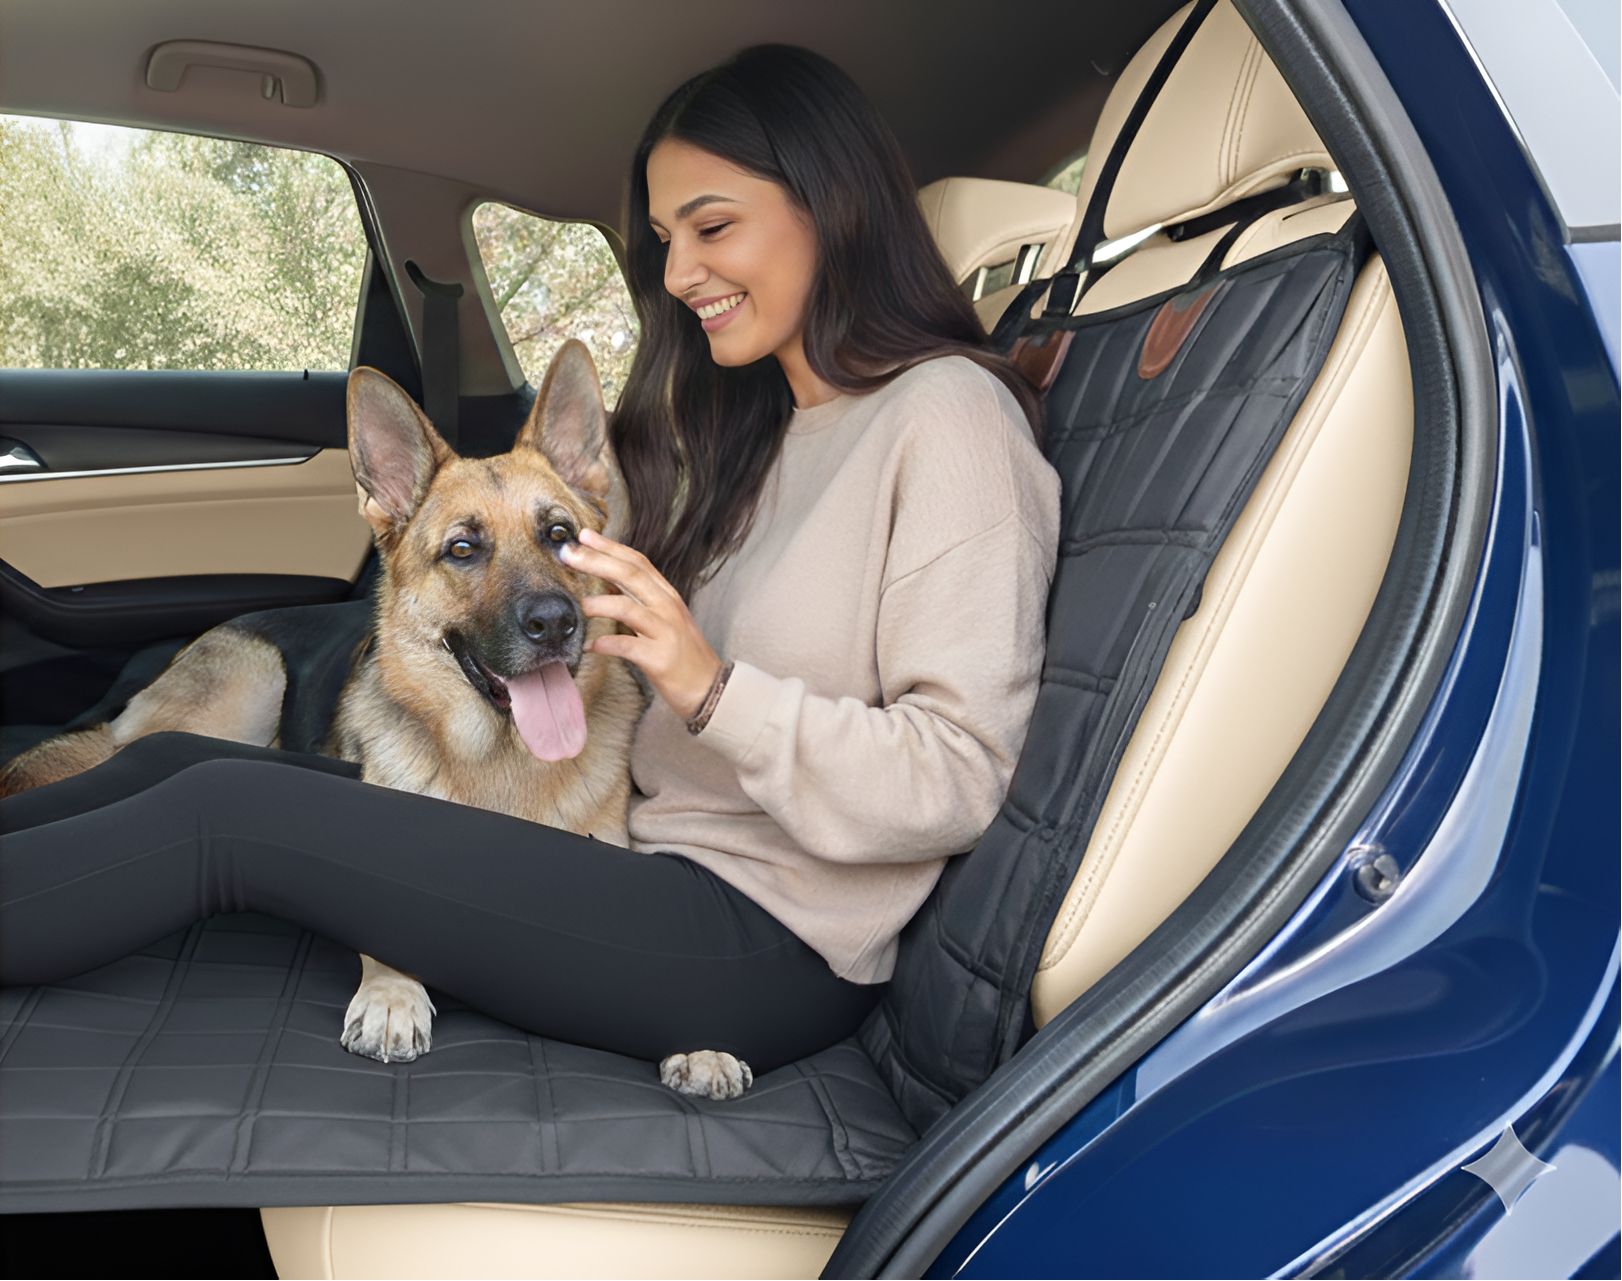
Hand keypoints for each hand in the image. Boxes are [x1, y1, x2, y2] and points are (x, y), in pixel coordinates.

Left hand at [563, 529, 721, 720]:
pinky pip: (627, 646)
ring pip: (628, 608)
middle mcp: (668, 607)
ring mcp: (665, 632)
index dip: (610, 547)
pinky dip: (604, 644)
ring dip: (598, 604)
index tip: (584, 535)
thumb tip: (607, 583)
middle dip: (597, 562)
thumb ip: (638, 599)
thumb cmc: (682, 654)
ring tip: (575, 605)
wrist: (710, 688)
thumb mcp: (663, 619)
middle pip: (630, 575)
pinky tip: (588, 646)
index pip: (637, 562)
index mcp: (667, 595)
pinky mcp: (660, 658)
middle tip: (568, 554)